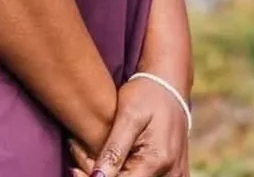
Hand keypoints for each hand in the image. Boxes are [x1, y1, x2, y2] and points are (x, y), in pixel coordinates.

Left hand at [72, 76, 189, 176]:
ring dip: (114, 175)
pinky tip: (114, 162)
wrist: (170, 85)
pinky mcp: (176, 174)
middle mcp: (171, 173)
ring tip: (98, 157)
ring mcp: (176, 175)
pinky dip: (129, 174)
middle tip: (85, 157)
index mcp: (157, 160)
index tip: (77, 169)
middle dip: (104, 176)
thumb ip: (113, 151)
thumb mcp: (128, 116)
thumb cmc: (146, 95)